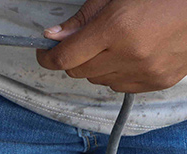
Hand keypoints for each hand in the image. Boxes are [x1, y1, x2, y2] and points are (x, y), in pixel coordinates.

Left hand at [36, 0, 186, 92]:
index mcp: (117, 28)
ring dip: (96, 66)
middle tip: (82, 42)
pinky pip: (120, 86)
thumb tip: (55, 36)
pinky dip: (116, 74)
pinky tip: (129, 55)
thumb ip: (84, 18)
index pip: (65, 57)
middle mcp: (130, 54)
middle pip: (78, 71)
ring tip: (114, 44)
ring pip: (97, 80)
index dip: (48, 57)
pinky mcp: (158, 81)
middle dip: (73, 58)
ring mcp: (146, 71)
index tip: (44, 52)